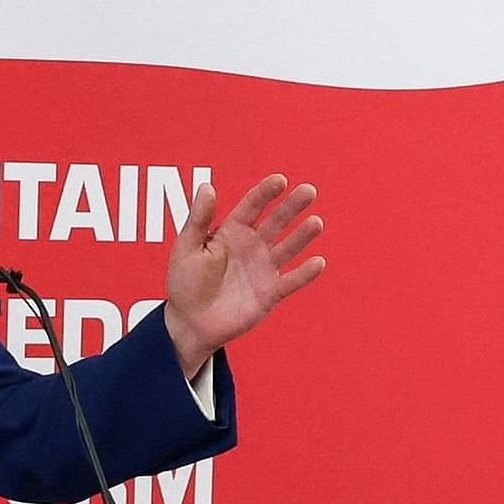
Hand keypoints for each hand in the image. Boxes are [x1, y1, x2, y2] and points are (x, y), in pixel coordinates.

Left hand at [161, 173, 326, 374]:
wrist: (190, 322)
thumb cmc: (185, 282)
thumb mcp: (187, 247)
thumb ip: (199, 219)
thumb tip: (207, 186)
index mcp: (232, 231)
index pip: (253, 206)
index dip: (266, 193)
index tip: (279, 180)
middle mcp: (253, 246)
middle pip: (276, 221)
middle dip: (292, 206)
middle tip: (308, 191)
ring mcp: (263, 268)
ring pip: (288, 248)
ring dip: (302, 235)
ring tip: (316, 223)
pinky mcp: (270, 293)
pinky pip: (291, 281)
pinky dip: (305, 273)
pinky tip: (318, 262)